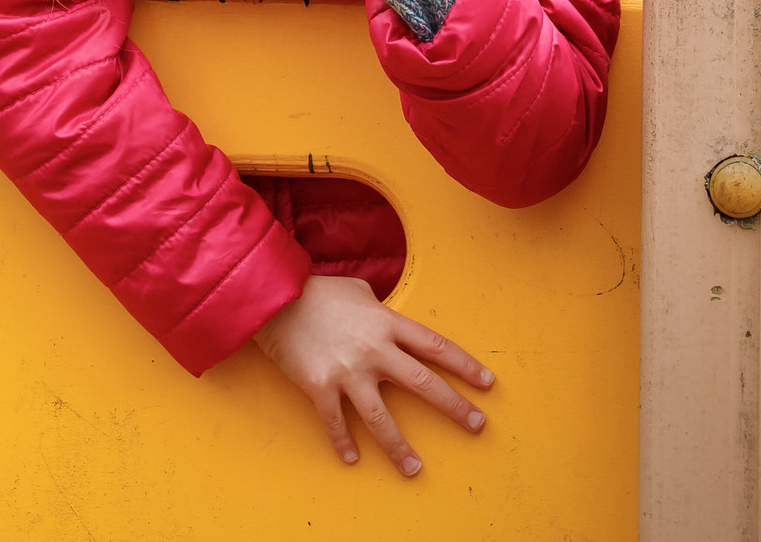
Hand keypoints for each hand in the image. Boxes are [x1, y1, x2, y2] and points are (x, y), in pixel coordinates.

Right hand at [252, 276, 493, 474]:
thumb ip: (379, 309)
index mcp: (386, 323)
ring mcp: (347, 371)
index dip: (465, 365)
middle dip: (454, 407)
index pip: (435, 347)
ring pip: (381, 416)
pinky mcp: (320, 385)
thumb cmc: (316, 291)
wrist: (272, 298)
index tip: (487, 383)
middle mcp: (373, 349)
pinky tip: (352, 458)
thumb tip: (387, 317)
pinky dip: (343, 441)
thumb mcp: (357, 291)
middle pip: (423, 382)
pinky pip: (335, 421)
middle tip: (477, 425)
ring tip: (415, 469)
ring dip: (400, 446)